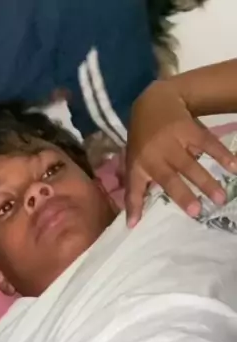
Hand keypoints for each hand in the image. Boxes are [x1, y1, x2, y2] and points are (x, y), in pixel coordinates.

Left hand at [125, 80, 236, 226]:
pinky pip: (207, 144)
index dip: (135, 206)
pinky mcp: (189, 129)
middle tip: (198, 212)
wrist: (154, 101)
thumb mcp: (133, 163)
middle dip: (183, 194)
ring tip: (221, 198)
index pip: (135, 189)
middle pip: (171, 178)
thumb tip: (132, 224)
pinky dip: (221, 155)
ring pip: (191, 164)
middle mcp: (156, 155)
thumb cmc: (143, 140)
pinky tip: (234, 167)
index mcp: (140, 165)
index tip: (135, 224)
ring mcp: (173, 141)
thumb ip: (134, 192)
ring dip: (207, 181)